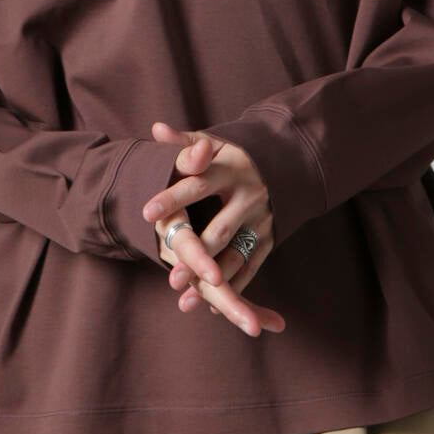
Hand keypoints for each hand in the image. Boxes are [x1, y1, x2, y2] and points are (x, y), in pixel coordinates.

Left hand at [140, 121, 284, 336]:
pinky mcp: (268, 239)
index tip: (146, 212)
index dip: (172, 198)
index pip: (197, 184)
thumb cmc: (234, 156)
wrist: (287, 162)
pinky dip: (234, 287)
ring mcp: (261, 220)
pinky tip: (212, 304)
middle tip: (170, 275)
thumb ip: (184, 143)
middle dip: (196, 255)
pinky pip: (251, 267)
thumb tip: (156, 129)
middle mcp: (248, 196)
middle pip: (219, 230)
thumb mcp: (214, 143)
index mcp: (230, 169)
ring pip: (235, 255)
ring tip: (186, 296)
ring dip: (212, 279)